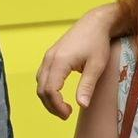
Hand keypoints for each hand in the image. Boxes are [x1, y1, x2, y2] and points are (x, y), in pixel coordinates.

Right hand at [35, 4, 119, 118]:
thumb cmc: (98, 43)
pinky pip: (43, 76)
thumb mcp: (96, 65)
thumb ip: (87, 85)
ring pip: (40, 83)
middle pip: (41, 89)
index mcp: (60, 61)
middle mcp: (49, 58)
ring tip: (64, 107)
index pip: (50, 90)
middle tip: (67, 115)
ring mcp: (48, 56)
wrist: (95, 23)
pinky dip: (48, 89)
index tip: (69, 114)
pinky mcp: (51, 56)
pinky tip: (60, 94)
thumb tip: (82, 105)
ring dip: (48, 98)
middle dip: (51, 106)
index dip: (57, 106)